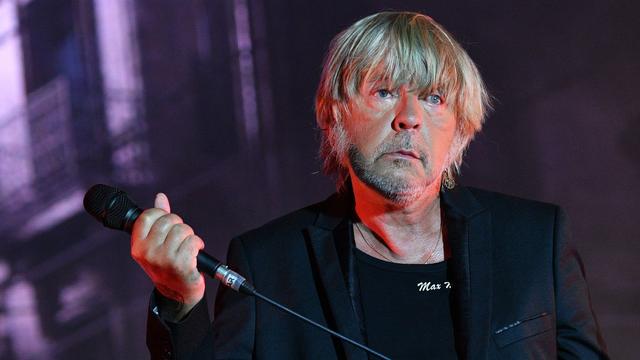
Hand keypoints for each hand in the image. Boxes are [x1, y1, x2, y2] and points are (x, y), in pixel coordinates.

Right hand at [130, 193, 204, 316]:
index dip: (162, 214)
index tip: (167, 224)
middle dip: (179, 226)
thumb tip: (160, 197)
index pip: (147, 216)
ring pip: (183, 229)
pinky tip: (195, 253)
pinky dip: (197, 245)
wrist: (177, 293)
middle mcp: (147, 252)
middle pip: (169, 220)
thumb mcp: (157, 243)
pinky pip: (193, 241)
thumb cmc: (167, 265)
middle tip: (180, 239)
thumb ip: (158, 219)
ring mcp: (163, 259)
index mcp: (137, 246)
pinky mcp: (180, 265)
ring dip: (190, 236)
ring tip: (187, 247)